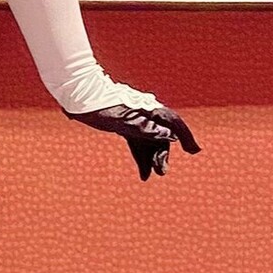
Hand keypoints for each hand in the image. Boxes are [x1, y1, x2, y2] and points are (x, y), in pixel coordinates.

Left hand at [64, 102, 200, 180]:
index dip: (186, 136)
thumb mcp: (124, 122)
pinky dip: (140, 157)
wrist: (78, 97)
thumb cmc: (101, 107)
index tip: (194, 151)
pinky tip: (143, 173)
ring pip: (149, 142)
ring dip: (151, 159)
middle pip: (161, 136)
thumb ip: (147, 129)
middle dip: (162, 154)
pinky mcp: (125, 124)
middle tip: (161, 172)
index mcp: (148, 109)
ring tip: (151, 176)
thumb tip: (170, 135)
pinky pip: (138, 143)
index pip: (173, 123)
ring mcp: (135, 119)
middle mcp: (145, 113)